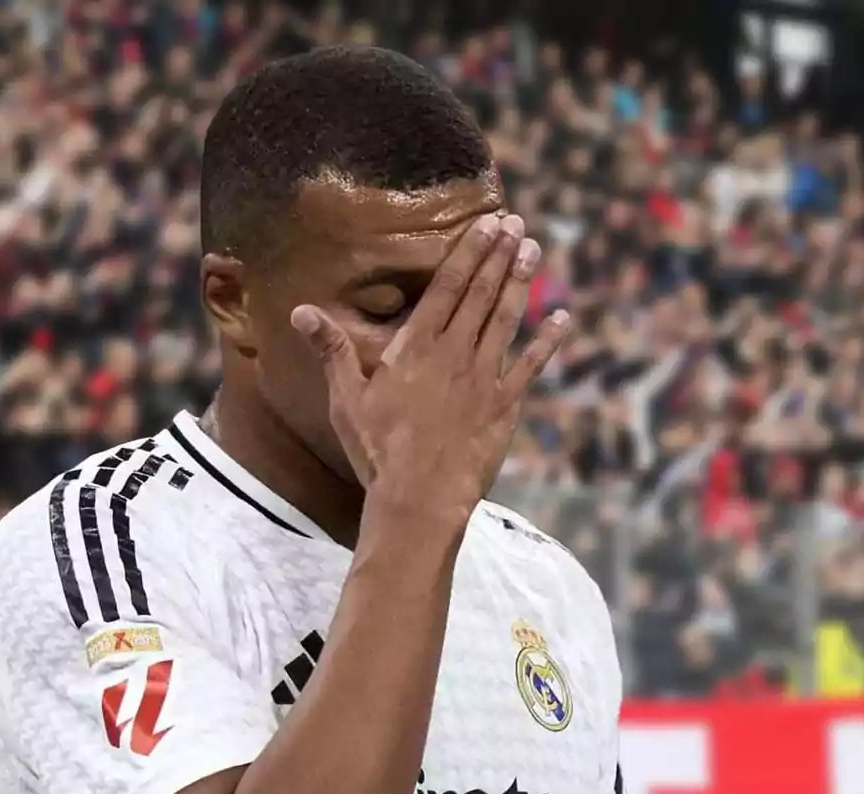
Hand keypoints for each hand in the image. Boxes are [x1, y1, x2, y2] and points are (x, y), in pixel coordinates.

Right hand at [292, 214, 571, 525]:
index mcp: (417, 347)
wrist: (419, 498)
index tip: (488, 224)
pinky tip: (563, 318)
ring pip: (506, 320)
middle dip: (498, 255)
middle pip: (481, 294)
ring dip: (521, 283)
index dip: (469, 253)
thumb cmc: (377, 450)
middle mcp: (455, 353)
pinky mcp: (504, 406)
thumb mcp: (346, 399)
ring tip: (533, 251)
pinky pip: (530, 367)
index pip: (447, 287)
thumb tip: (300, 311)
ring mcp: (484, 378)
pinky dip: (547, 342)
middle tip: (516, 224)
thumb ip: (331, 351)